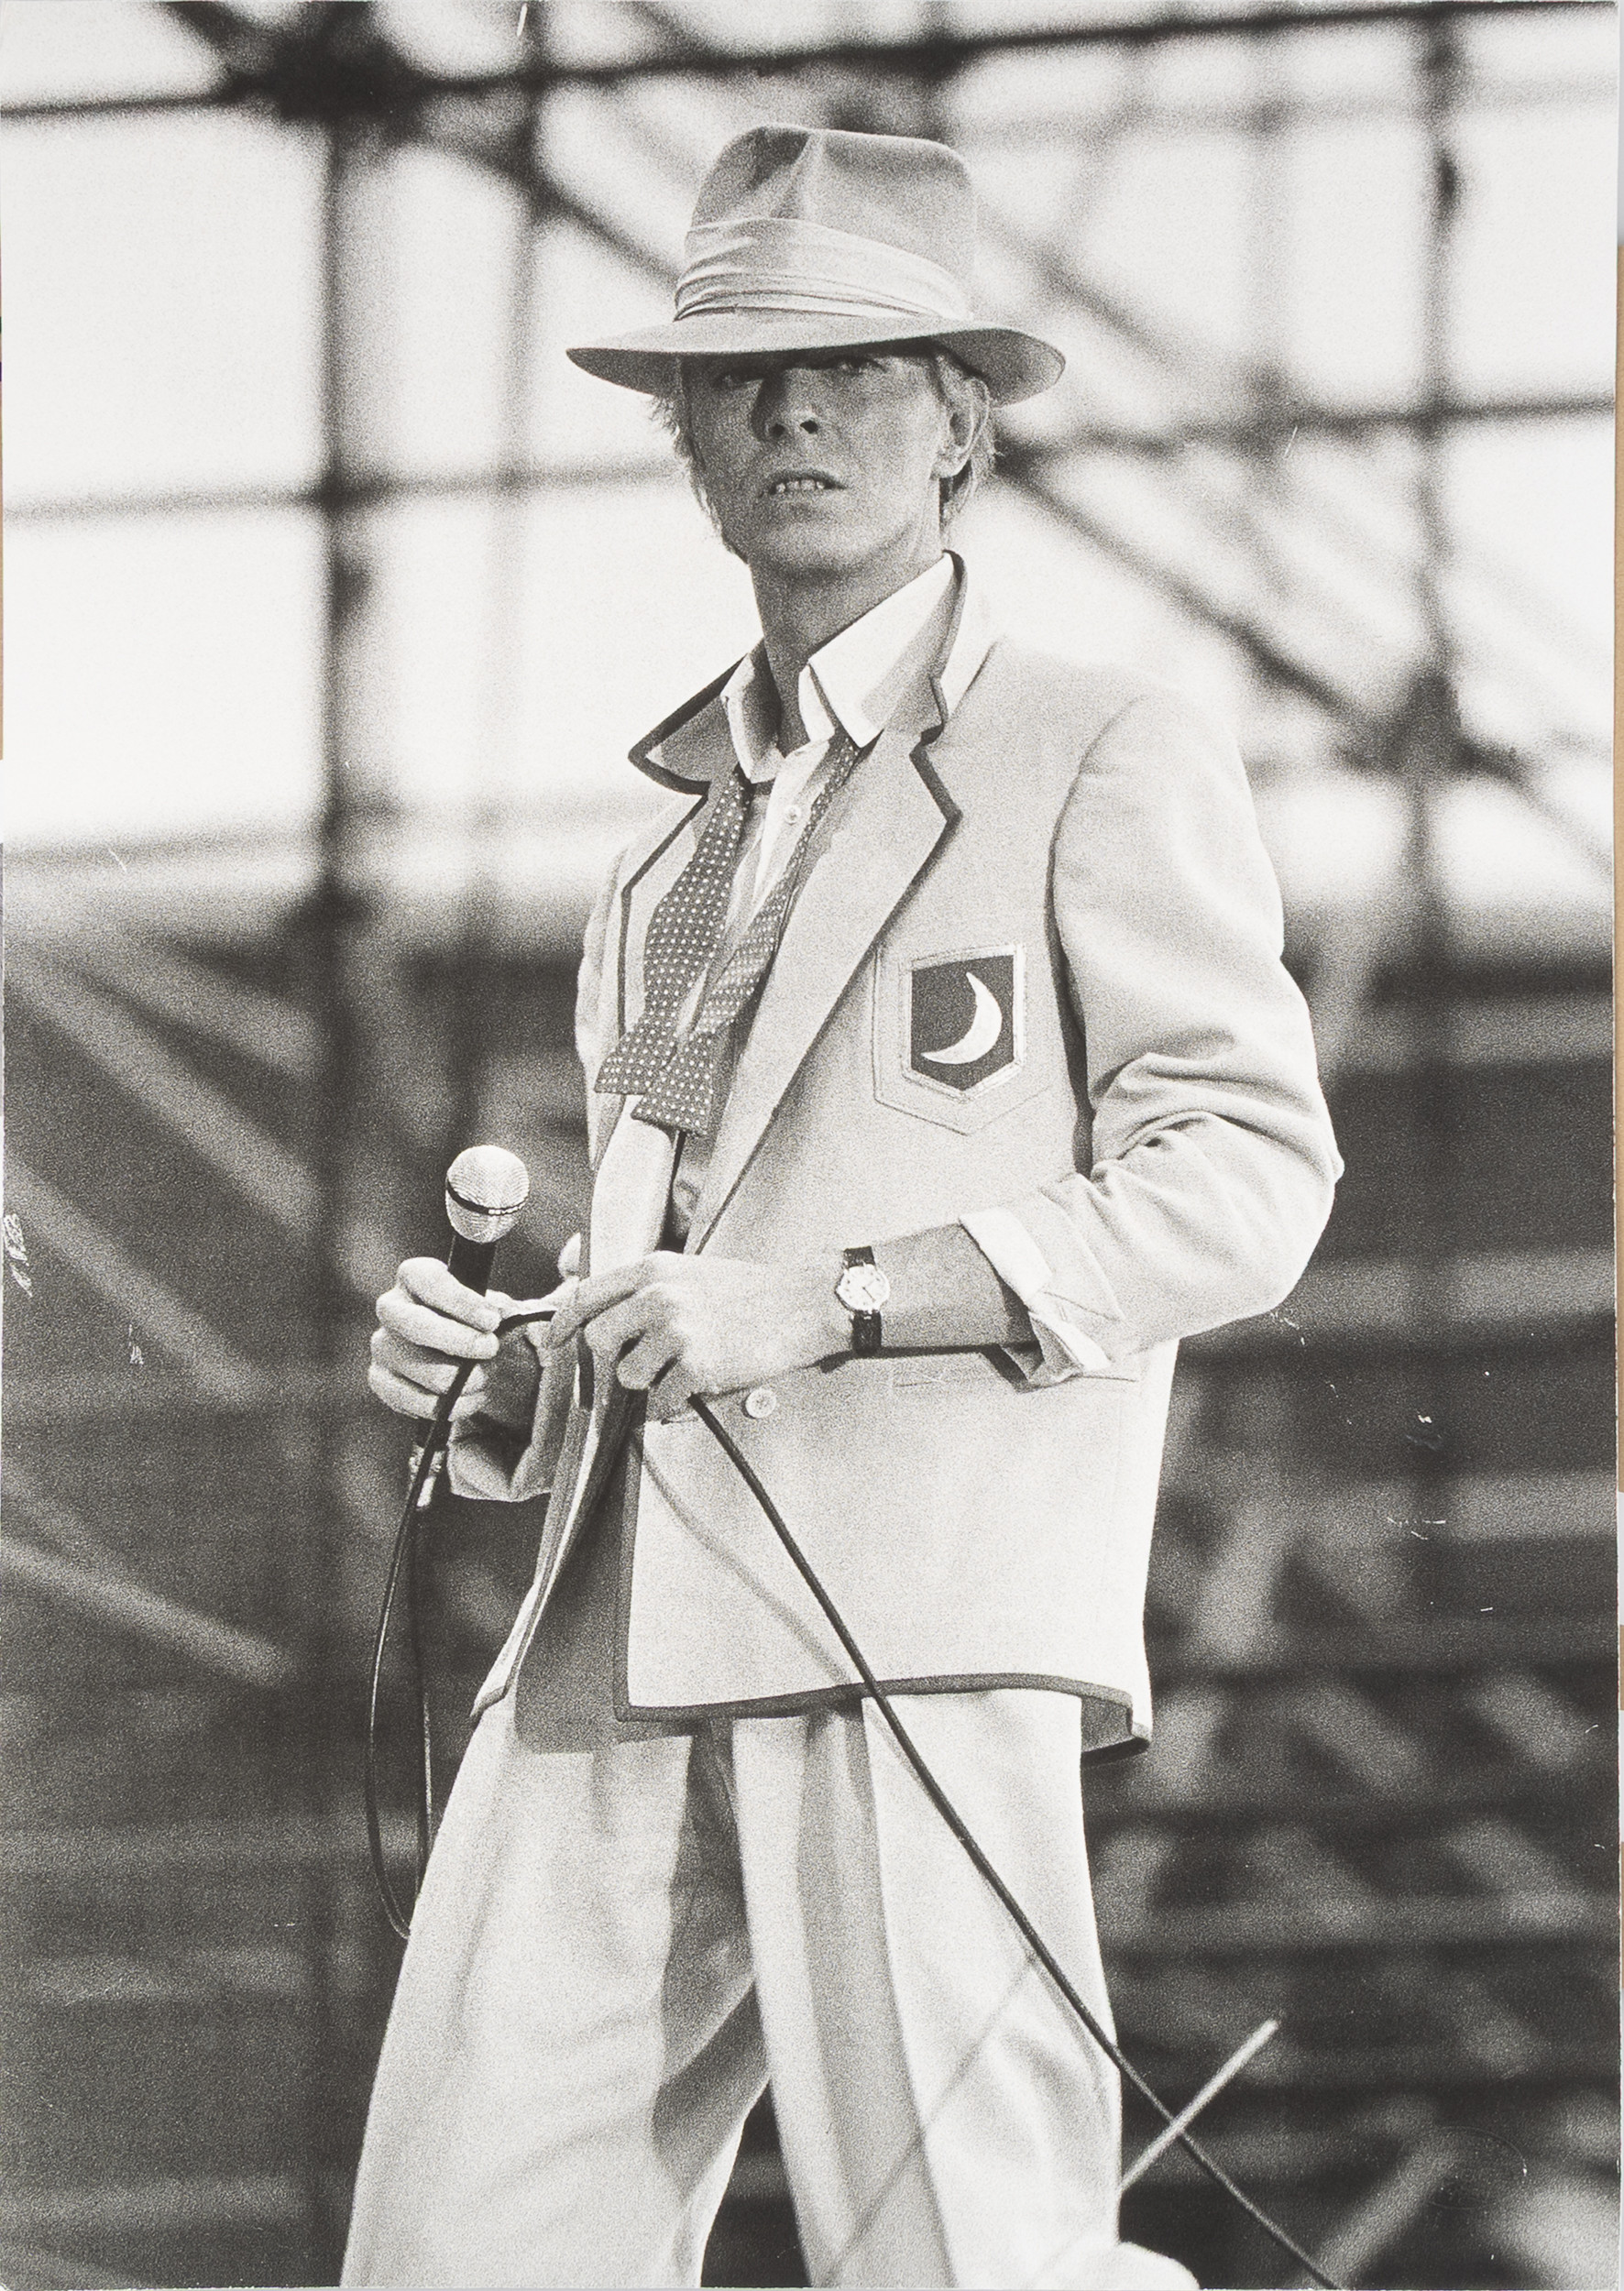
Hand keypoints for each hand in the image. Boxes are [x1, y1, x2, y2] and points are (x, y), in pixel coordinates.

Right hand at [369, 1258, 543, 1430]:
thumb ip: (499, 1309)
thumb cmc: (474, 1321)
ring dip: (464, 1379)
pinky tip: (473, 1397)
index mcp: (414, 1277)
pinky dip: (453, 1405)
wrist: (461, 1352)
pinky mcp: (381, 1380)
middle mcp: (390, 1308)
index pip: (429, 1282)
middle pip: (417, 1326)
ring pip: (424, 1371)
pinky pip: (417, 1402)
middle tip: (490, 1349)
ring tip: (486, 1376)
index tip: (492, 1320)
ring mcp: (382, 1346)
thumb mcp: (491, 1307)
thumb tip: (503, 1315)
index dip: (461, 1302)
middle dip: (460, 1342)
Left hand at [548, 1251, 846, 1421]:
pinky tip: (698, 1389)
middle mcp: (658, 1296)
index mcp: (654, 1269)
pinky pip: (661, 1403)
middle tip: (643, 1365)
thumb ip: (650, 1291)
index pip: (587, 1296)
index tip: (553, 1344)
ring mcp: (677, 1331)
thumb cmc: (753, 1292)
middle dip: (613, 1360)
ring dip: (650, 1385)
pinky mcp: (697, 1365)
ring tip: (683, 1372)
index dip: (563, 1324)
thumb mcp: (692, 1272)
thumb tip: (611, 1323)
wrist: (804, 1303)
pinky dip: (675, 1406)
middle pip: (598, 1341)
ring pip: (628, 1377)